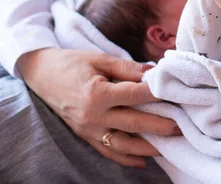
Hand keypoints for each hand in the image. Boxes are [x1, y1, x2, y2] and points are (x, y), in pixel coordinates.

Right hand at [17, 47, 179, 168]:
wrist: (40, 74)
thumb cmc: (71, 63)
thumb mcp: (99, 59)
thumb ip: (126, 68)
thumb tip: (153, 72)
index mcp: (97, 94)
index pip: (134, 95)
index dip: (157, 93)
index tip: (175, 92)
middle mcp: (93, 116)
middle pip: (133, 123)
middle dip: (159, 125)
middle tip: (180, 126)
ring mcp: (88, 130)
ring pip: (122, 144)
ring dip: (147, 147)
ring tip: (168, 146)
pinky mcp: (85, 136)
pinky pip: (107, 151)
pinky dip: (125, 158)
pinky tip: (142, 161)